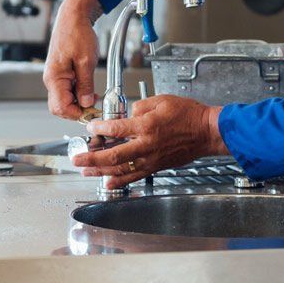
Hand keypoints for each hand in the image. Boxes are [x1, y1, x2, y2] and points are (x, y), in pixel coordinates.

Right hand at [43, 0, 102, 119]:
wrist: (74, 17)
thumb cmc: (77, 33)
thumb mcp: (86, 61)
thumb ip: (85, 84)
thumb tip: (87, 103)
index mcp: (54, 78)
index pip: (61, 108)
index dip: (77, 113)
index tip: (93, 111)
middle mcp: (52, 80)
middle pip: (60, 107)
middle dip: (77, 111)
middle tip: (94, 107)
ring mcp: (56, 77)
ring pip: (65, 101)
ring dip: (79, 103)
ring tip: (94, 97)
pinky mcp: (62, 74)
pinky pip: (68, 91)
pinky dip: (79, 94)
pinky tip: (90, 91)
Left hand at [73, 95, 228, 188]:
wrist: (206, 132)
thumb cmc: (188, 115)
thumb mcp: (162, 100)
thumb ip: (140, 106)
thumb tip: (128, 115)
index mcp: (147, 126)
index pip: (116, 129)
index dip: (99, 128)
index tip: (90, 127)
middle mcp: (147, 145)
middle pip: (113, 156)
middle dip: (91, 158)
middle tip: (77, 158)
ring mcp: (151, 159)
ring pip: (121, 169)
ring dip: (100, 171)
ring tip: (86, 171)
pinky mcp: (156, 166)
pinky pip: (135, 176)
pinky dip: (120, 181)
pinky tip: (108, 182)